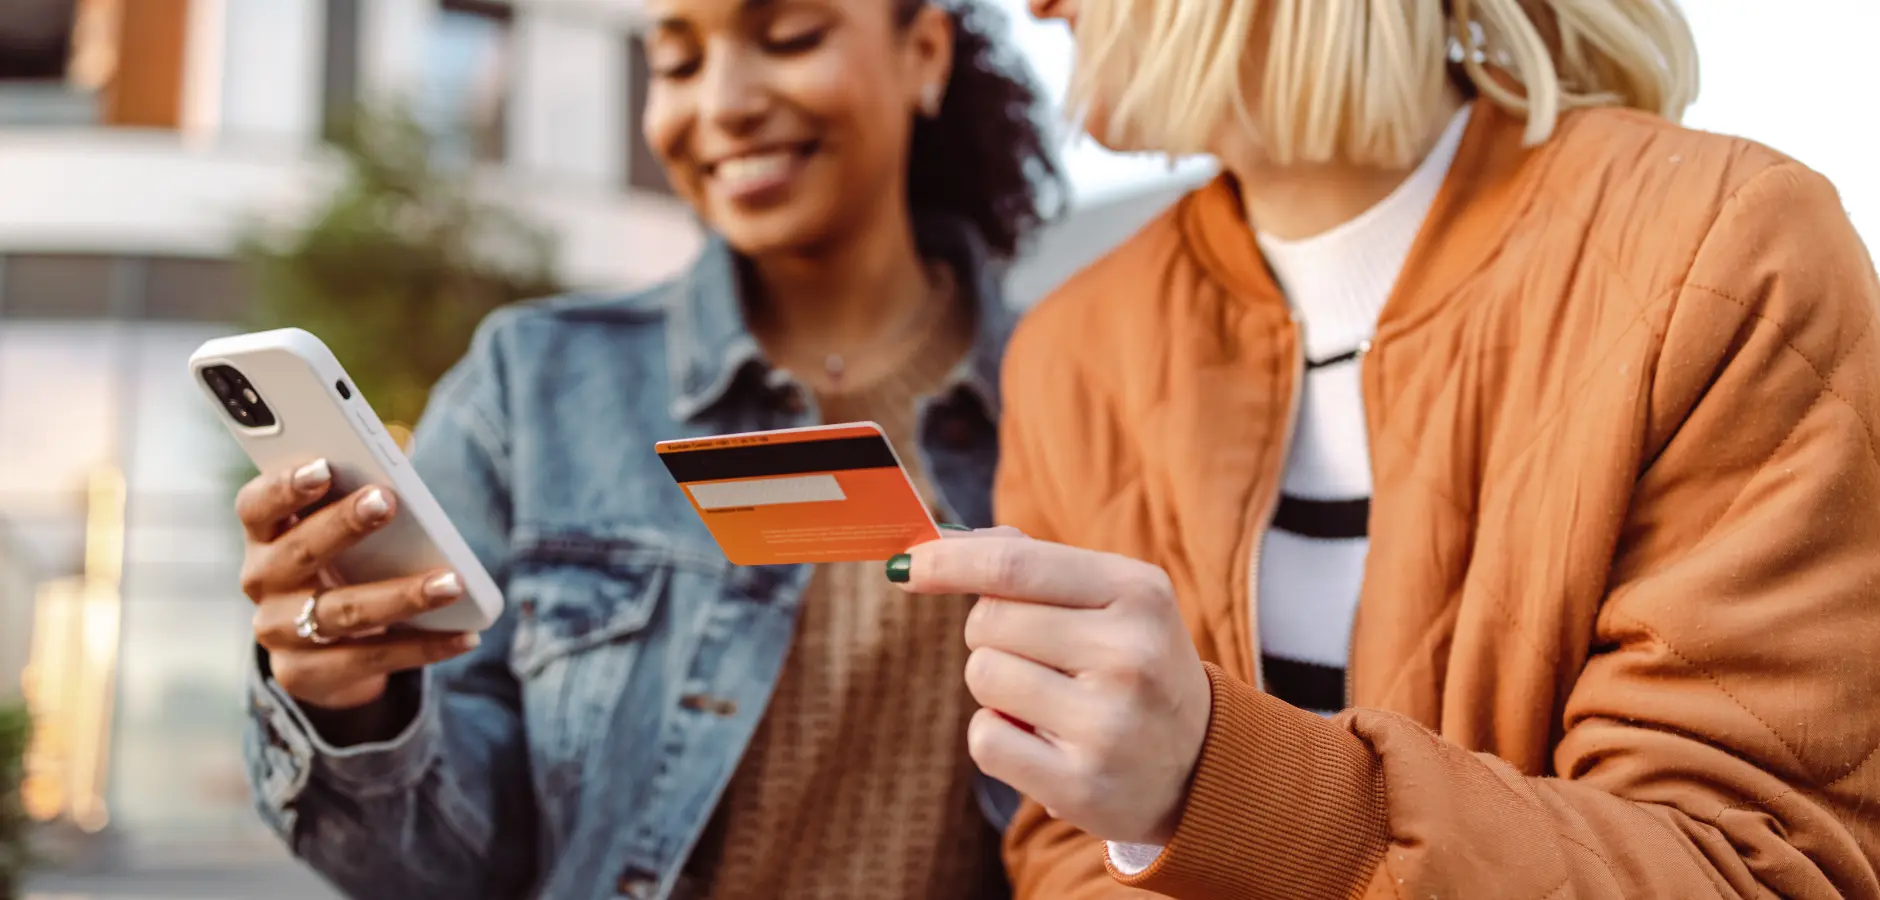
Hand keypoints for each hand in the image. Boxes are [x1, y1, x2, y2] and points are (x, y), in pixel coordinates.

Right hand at [237, 459, 478, 710]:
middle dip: (343, 525)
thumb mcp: (339, 529)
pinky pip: (372, 659)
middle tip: (388, 501)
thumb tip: (404, 458)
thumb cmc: (340, 564)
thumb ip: (360, 492)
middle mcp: (261, 582)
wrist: (320, 652)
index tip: (322, 465)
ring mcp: (281, 632)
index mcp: (264, 535)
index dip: (284, 487)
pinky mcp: (308, 674)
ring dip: (401, 596)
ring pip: (342, 612)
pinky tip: (466, 635)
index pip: (256, 506)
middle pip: (299, 552)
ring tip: (452, 582)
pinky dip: (424, 646)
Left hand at [890, 530, 1211, 844]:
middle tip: (1040, 657)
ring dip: (997, 687)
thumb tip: (940, 540)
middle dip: (991, 635)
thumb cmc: (1134, 665)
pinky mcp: (1082, 784)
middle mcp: (1130, 654)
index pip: (1015, 565)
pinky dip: (997, 737)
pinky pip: (985, 739)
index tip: (905, 565)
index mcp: (1138, 592)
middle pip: (988, 622)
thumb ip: (1033, 562)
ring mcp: (1108, 723)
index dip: (948, 562)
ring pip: (982, 677)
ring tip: (1052, 701)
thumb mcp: (1112, 600)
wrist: (1200, 766)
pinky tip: (1043, 742)